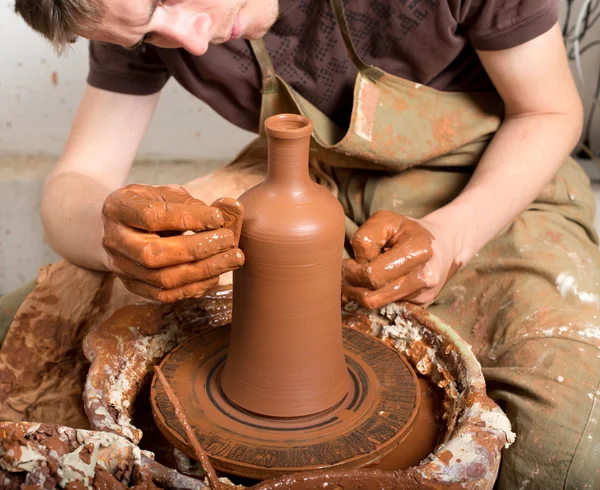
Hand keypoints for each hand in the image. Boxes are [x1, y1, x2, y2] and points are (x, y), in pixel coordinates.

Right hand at [102, 184, 243, 301]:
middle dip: (198, 250)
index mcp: (118, 208)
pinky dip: (194, 288)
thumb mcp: (164, 193)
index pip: (152, 217)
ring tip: (232, 259)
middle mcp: (114, 241)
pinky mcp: (132, 286)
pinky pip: (164, 295)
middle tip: (229, 241)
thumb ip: (192, 202)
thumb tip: (227, 209)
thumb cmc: (149, 205)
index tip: (218, 218)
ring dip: (203, 271)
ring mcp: (121, 267)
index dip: (189, 219)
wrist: (120, 228)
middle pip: (155, 254)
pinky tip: (215, 276)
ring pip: (162, 279)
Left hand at [342, 211, 460, 309]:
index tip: (348, 263)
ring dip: (359, 295)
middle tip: (346, 275)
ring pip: (377, 307)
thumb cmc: (408, 231)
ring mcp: (424, 296)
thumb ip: (365, 238)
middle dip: (352, 286)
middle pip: (372, 296)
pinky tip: (370, 288)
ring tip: (355, 281)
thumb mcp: (386, 220)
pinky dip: (373, 300)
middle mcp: (424, 278)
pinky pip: (387, 311)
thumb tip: (356, 266)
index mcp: (418, 251)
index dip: (352, 271)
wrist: (443, 245)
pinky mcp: (420, 307)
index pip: (372, 275)